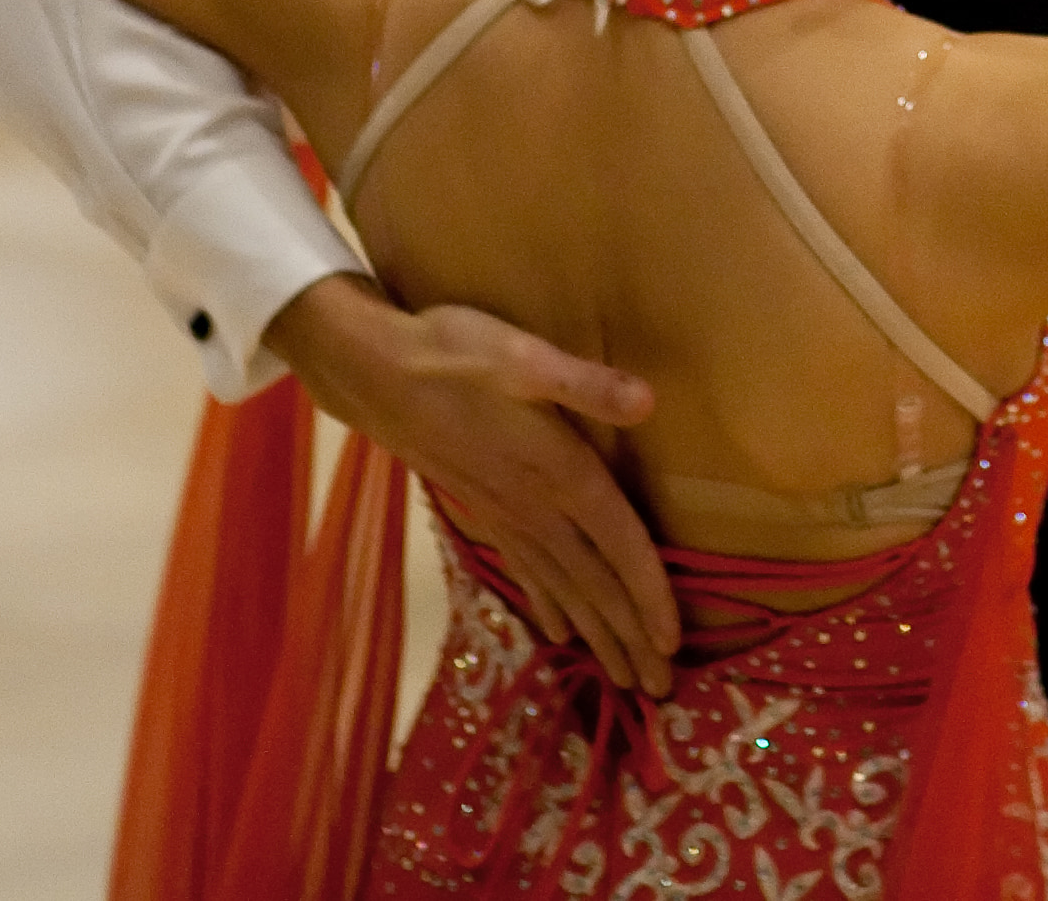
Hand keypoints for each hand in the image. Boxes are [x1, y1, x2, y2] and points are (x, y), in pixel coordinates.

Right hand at [265, 275, 679, 694]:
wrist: (375, 373)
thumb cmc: (454, 355)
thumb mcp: (523, 355)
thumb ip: (585, 383)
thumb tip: (647, 400)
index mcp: (560, 474)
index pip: (619, 545)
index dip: (648, 594)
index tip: (673, 643)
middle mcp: (536, 509)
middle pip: (594, 585)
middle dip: (629, 638)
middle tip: (660, 691)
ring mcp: (506, 517)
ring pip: (562, 590)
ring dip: (596, 634)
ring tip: (622, 679)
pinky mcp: (484, 511)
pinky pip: (527, 573)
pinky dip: (550, 606)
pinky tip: (559, 632)